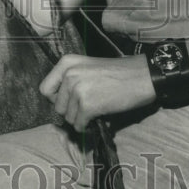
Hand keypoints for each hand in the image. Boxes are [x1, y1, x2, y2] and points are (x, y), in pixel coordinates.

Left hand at [39, 54, 155, 131]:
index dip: (56, 99)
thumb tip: (59, 104)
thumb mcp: (87, 67)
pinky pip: (79, 125)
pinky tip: (100, 117)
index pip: (45, 89)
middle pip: (57, 106)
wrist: (143, 76)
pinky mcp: (87, 105)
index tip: (70, 101)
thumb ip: (70, 79)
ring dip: (81, 119)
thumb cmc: (118, 73)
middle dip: (72, 111)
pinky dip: (88, 126)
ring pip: (68, 118)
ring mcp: (77, 89)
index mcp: (66, 62)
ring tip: (97, 109)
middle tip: (89, 106)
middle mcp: (69, 74)